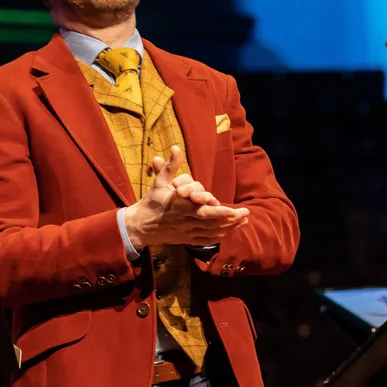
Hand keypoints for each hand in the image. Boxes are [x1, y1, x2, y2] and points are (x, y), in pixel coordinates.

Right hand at [124, 146, 248, 248]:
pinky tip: (230, 231)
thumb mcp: (160, 182)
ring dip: (229, 228)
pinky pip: (206, 240)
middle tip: (247, 214)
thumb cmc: (151, 202)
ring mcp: (187, 232)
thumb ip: (170, 165)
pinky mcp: (187, 239)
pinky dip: (219, 236)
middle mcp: (186, 221)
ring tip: (244, 221)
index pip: (204, 211)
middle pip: (213, 223)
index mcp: (181, 207)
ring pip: (212, 233)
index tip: (234, 210)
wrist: (139, 226)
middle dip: (232, 220)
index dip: (220, 212)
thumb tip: (175, 147)